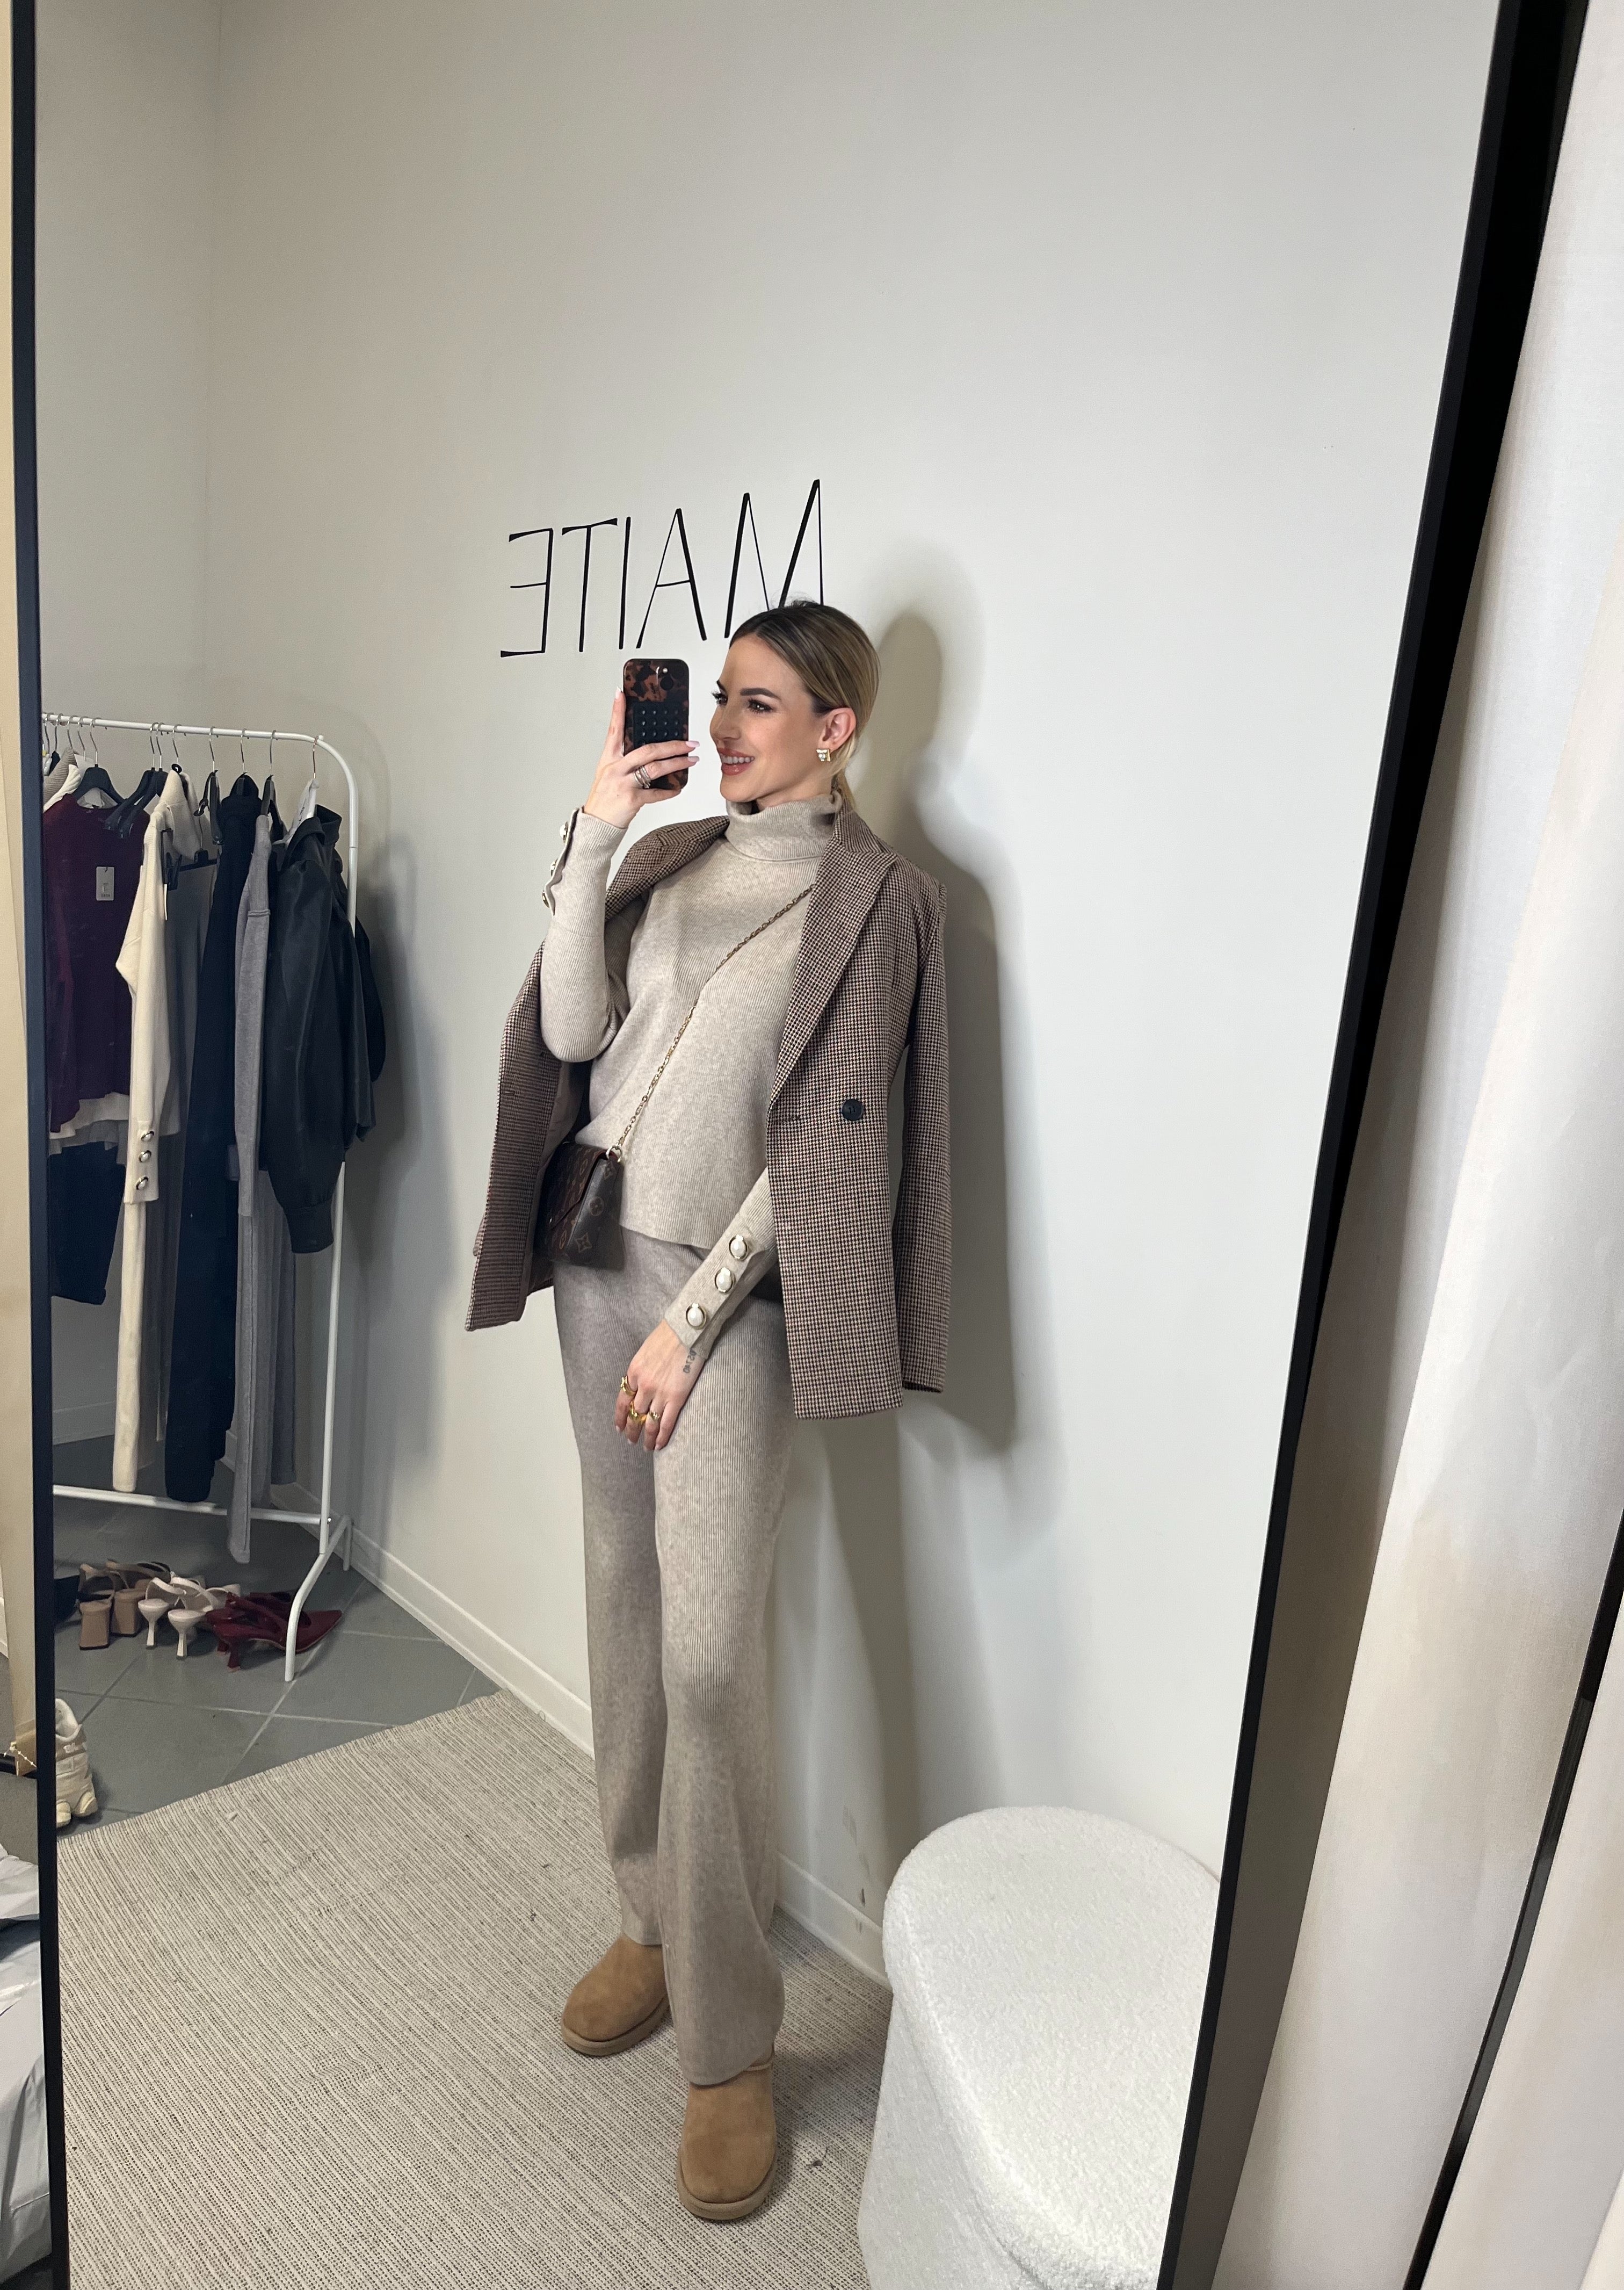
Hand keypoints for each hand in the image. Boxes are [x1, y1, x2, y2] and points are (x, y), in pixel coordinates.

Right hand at [583, 694, 698, 829]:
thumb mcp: (608, 774)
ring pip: (655, 768)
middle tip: (689, 742)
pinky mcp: (632, 799)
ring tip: (691, 760)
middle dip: (672, 745)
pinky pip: (656, 793)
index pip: (614, 730)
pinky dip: (669, 791)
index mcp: (609, 759)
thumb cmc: (604, 799)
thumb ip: (624, 762)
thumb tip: (648, 753)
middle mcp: (616, 768)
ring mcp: (624, 783)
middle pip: (648, 749)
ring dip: (677, 763)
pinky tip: (678, 789)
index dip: (617, 711)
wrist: (596, 824)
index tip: (621, 694)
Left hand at [617, 1320, 702, 1450]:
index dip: (620, 1417)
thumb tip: (642, 1380)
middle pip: (634, 1415)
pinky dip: (662, 1436)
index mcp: (633, 1372)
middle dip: (631, 1430)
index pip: (622, 1401)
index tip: (619, 1427)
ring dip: (646, 1437)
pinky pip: (667, 1423)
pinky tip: (659, 1445)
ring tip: (646, 1447)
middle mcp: (643, 1386)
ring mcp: (659, 1393)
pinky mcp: (676, 1397)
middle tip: (630, 1441)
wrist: (686, 1330)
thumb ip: (642, 1369)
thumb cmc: (669, 1335)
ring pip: (649, 1423)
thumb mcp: (645, 1350)